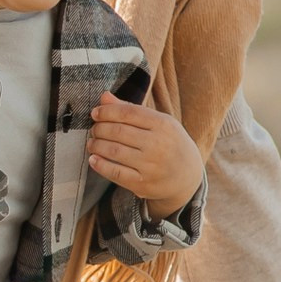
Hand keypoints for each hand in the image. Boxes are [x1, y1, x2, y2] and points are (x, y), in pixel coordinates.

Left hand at [89, 93, 201, 217]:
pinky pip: (115, 173)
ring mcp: (151, 166)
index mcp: (163, 124)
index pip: (128, 113)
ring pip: (114, 151)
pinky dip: (100, 165)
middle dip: (100, 129)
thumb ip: (130, 109)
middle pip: (118, 131)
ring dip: (97, 145)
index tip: (95, 113)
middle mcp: (158, 144)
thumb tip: (104, 97)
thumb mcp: (158, 123)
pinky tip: (93, 159)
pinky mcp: (143, 184)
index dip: (107, 112)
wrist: (188, 176)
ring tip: (92, 143)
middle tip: (94, 129)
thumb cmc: (169, 144)